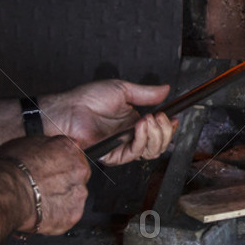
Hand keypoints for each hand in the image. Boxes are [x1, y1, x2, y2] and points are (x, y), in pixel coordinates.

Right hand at [0, 135, 89, 234]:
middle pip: (77, 176)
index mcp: (69, 148)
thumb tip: (52, 147)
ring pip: (74, 196)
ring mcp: (78, 193)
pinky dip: (57, 216)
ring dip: (61, 198)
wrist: (7, 194)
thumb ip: (47, 146)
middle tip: (44, 186)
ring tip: (40, 200)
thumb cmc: (11, 169)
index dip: (61, 162)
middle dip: (63, 181)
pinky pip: (68, 215)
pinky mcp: (73, 215)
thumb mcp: (27, 142)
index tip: (53, 168)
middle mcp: (79, 170)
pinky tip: (42, 212)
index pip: (73, 153)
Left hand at [43, 80, 176, 164]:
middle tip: (161, 117)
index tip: (175, 117)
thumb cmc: (88, 99)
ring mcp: (123, 147)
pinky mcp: (114, 155)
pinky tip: (140, 125)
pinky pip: (135, 153)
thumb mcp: (122, 90)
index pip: (158, 132)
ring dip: (156, 135)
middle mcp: (130, 137)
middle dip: (166, 131)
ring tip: (150, 119)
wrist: (70, 108)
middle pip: (159, 144)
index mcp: (133, 123)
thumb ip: (146, 93)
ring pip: (151, 152)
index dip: (170, 127)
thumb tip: (165, 89)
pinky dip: (142, 138)